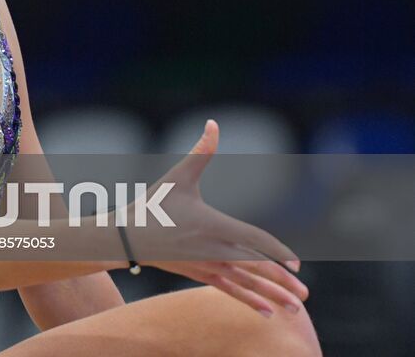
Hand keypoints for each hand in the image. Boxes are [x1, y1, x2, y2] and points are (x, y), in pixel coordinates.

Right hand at [128, 120, 308, 318]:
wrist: (129, 236)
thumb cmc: (154, 203)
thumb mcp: (179, 175)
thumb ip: (200, 150)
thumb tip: (213, 123)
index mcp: (213, 225)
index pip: (252, 239)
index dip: (275, 250)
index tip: (295, 262)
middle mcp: (214, 249)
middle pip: (255, 268)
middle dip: (282, 282)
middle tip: (305, 294)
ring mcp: (207, 265)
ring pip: (246, 283)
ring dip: (272, 296)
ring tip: (296, 309)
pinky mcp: (200, 274)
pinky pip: (231, 290)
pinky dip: (250, 300)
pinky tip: (267, 313)